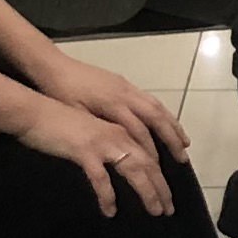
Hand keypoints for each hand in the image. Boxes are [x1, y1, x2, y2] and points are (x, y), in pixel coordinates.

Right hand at [16, 95, 174, 216]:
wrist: (35, 113)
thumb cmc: (60, 124)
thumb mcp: (92, 132)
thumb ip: (107, 146)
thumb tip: (118, 167)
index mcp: (120, 130)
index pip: (149, 155)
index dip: (161, 177)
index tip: (168, 196)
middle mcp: (117, 135)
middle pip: (148, 164)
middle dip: (161, 188)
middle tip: (168, 210)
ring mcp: (102, 142)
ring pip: (134, 170)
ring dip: (147, 192)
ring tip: (154, 211)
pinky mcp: (85, 151)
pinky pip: (101, 179)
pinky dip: (107, 196)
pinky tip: (110, 211)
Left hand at [35, 54, 192, 164]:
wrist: (52, 67)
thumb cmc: (59, 94)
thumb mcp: (75, 115)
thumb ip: (98, 130)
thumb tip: (118, 149)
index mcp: (111, 103)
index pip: (138, 131)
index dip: (149, 151)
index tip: (158, 171)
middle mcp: (124, 94)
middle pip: (155, 118)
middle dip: (171, 139)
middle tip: (182, 159)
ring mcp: (126, 87)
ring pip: (157, 107)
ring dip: (172, 126)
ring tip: (184, 144)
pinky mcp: (124, 83)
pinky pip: (151, 100)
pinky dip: (164, 114)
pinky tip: (167, 124)